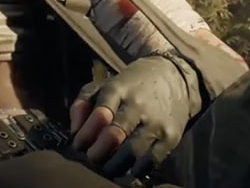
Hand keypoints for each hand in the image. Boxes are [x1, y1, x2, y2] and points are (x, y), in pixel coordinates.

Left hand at [68, 53, 202, 177]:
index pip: (100, 114)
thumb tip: (75, 132)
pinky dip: (135, 170)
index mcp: (119, 89)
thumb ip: (82, 104)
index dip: (86, 135)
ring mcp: (156, 122)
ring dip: (114, 165)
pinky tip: (127, 168)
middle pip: (114, 135)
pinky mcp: (171, 137)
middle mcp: (139, 105)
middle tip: (92, 158)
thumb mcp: (104, 85)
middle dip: (97, 152)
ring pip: (132, 153)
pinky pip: (150, 162)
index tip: (80, 144)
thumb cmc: (131, 86)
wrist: (175, 78)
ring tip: (107, 165)